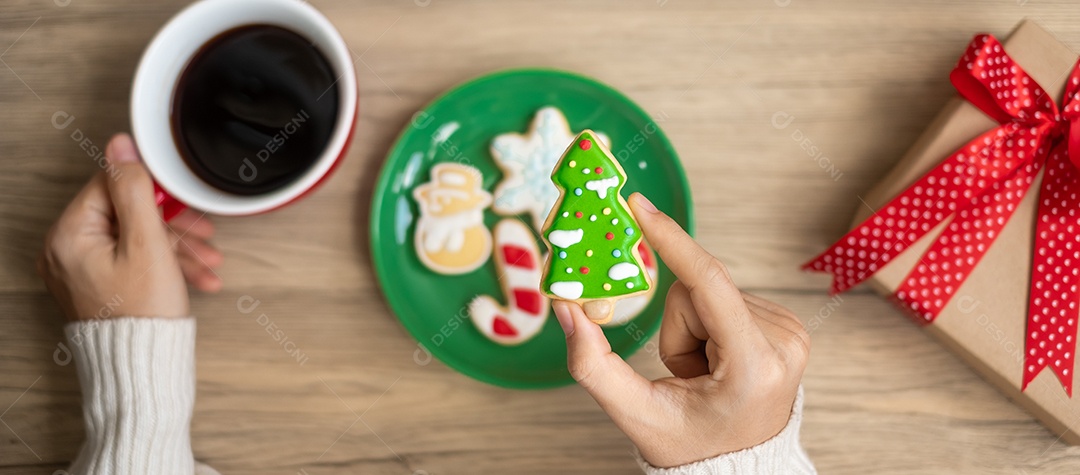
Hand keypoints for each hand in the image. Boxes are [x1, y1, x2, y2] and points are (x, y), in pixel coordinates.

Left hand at [39, 134, 222, 320]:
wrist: (142, 368)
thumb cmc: (143, 315)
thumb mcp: (147, 242)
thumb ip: (135, 189)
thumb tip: (120, 145)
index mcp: (69, 235)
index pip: (111, 186)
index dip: (154, 190)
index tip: (183, 201)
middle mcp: (65, 251)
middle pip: (126, 214)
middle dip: (173, 225)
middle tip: (204, 232)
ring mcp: (79, 271)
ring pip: (134, 240)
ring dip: (175, 247)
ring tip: (208, 261)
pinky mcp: (96, 286)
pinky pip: (130, 261)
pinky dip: (162, 265)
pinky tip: (194, 275)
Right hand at [551, 192, 809, 467]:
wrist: (741, 469)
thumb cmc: (689, 444)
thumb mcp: (636, 414)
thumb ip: (593, 364)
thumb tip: (566, 308)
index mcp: (754, 365)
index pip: (707, 283)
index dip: (670, 240)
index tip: (639, 205)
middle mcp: (784, 341)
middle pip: (698, 290)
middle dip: (677, 328)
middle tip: (687, 375)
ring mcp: (793, 331)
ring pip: (711, 291)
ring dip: (695, 329)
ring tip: (705, 374)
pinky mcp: (791, 324)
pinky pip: (728, 297)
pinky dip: (713, 327)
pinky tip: (721, 363)